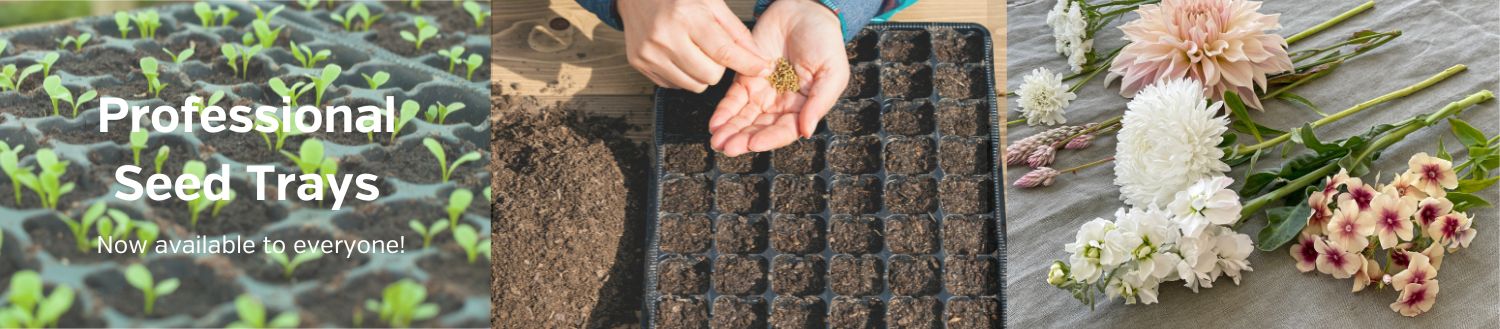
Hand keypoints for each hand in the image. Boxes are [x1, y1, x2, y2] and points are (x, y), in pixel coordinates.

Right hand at [618, 0, 770, 91]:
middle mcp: (665, 37)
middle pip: (710, 76)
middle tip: (713, 49)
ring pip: (693, 86)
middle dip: (719, 67)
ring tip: (694, 50)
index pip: (724, 52)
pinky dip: (683, 74)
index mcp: (686, 16)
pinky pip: (675, 85)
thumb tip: (758, 58)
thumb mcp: (711, 2)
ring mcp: (649, 53)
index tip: (763, 68)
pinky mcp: (639, 63)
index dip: (747, 63)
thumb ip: (736, 32)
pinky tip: (678, 54)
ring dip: (701, 73)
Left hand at [708, 0, 847, 155]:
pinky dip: (723, 111)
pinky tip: (715, 123)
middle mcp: (781, 105)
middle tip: (727, 147)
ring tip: (717, 140)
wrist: (804, 10)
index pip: (784, 131)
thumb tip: (806, 131)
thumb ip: (819, 102)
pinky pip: (733, 99)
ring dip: (730, 130)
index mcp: (803, 107)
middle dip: (743, 140)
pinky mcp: (746, 77)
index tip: (753, 144)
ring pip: (744, 118)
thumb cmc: (825, 41)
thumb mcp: (832, 72)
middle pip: (760, 128)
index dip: (769, 139)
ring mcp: (762, 92)